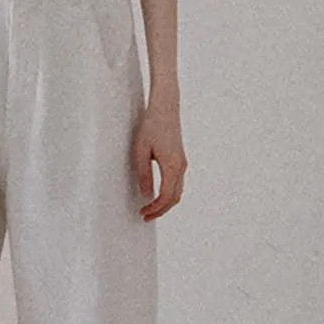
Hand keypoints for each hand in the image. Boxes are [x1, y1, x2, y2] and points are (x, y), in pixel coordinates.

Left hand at [133, 98, 187, 219]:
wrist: (165, 107)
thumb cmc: (152, 125)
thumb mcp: (141, 151)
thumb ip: (144, 174)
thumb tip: (146, 194)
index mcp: (172, 166)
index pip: (166, 197)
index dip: (155, 209)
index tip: (144, 213)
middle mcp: (181, 167)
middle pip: (174, 198)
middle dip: (161, 210)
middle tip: (146, 216)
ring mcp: (182, 163)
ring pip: (178, 191)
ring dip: (165, 202)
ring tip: (150, 207)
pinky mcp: (180, 158)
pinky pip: (177, 182)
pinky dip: (169, 193)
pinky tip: (157, 193)